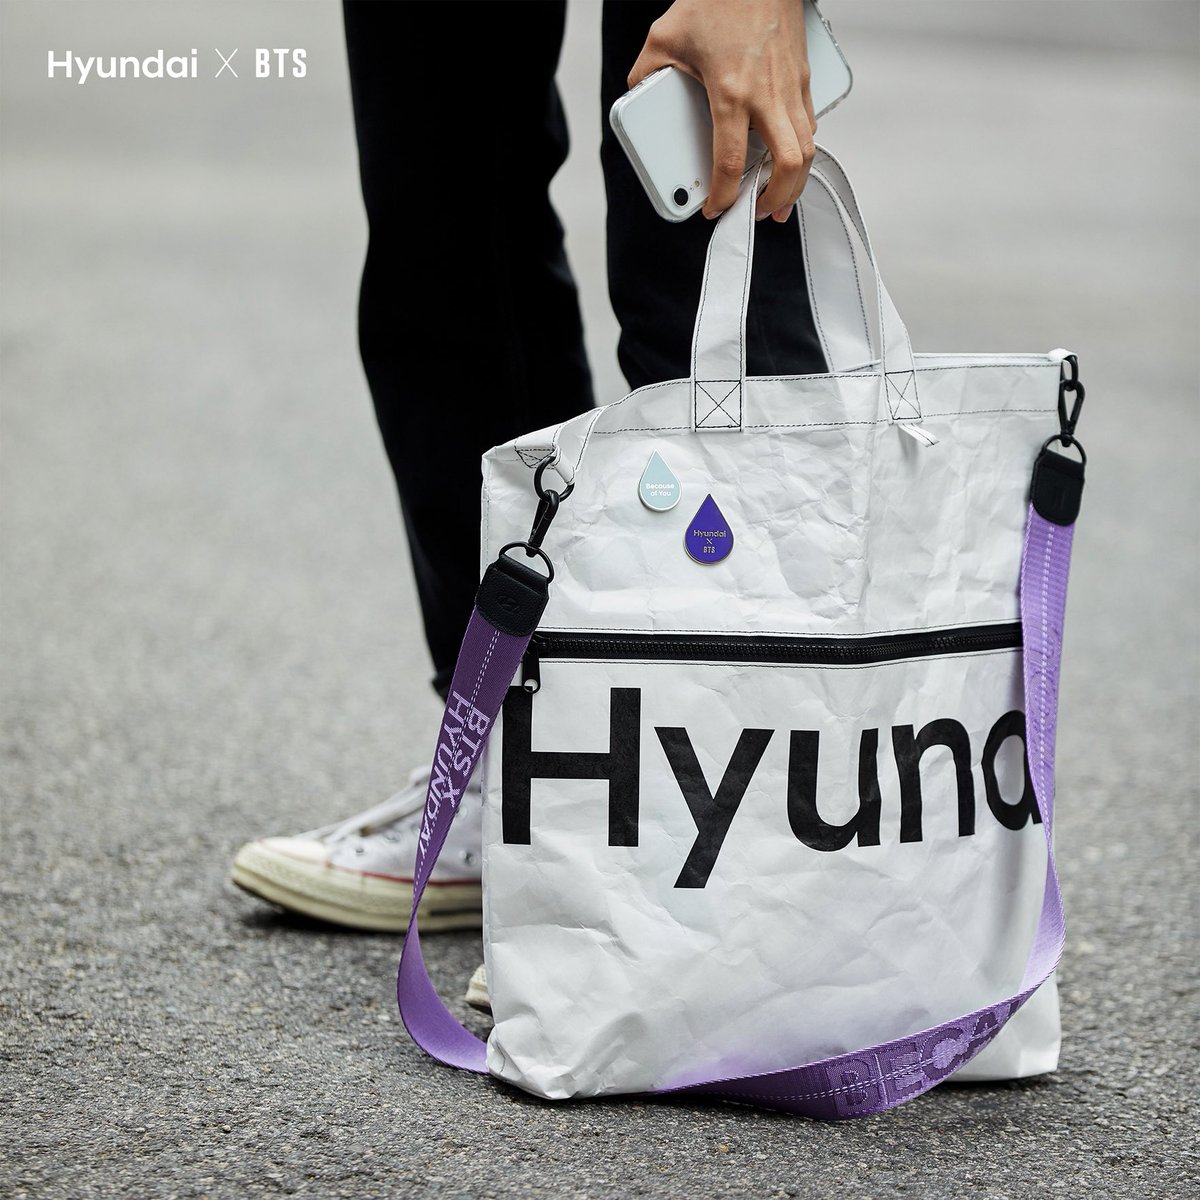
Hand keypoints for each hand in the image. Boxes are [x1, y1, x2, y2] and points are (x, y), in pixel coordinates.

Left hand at [628, 0, 815, 221]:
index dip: (723, 195)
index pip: (731, 161)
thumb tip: (638, 99)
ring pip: (807, 149)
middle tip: (756, 212)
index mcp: (731, 91)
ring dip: (795, 181)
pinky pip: (808, 125)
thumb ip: (646, 75)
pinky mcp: (804, 77)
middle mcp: (767, 94)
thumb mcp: (665, 37)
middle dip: (774, 198)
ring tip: (776, 198)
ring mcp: (791, 86)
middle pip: (787, 164)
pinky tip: (784, 158)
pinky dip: (799, 149)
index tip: (713, 209)